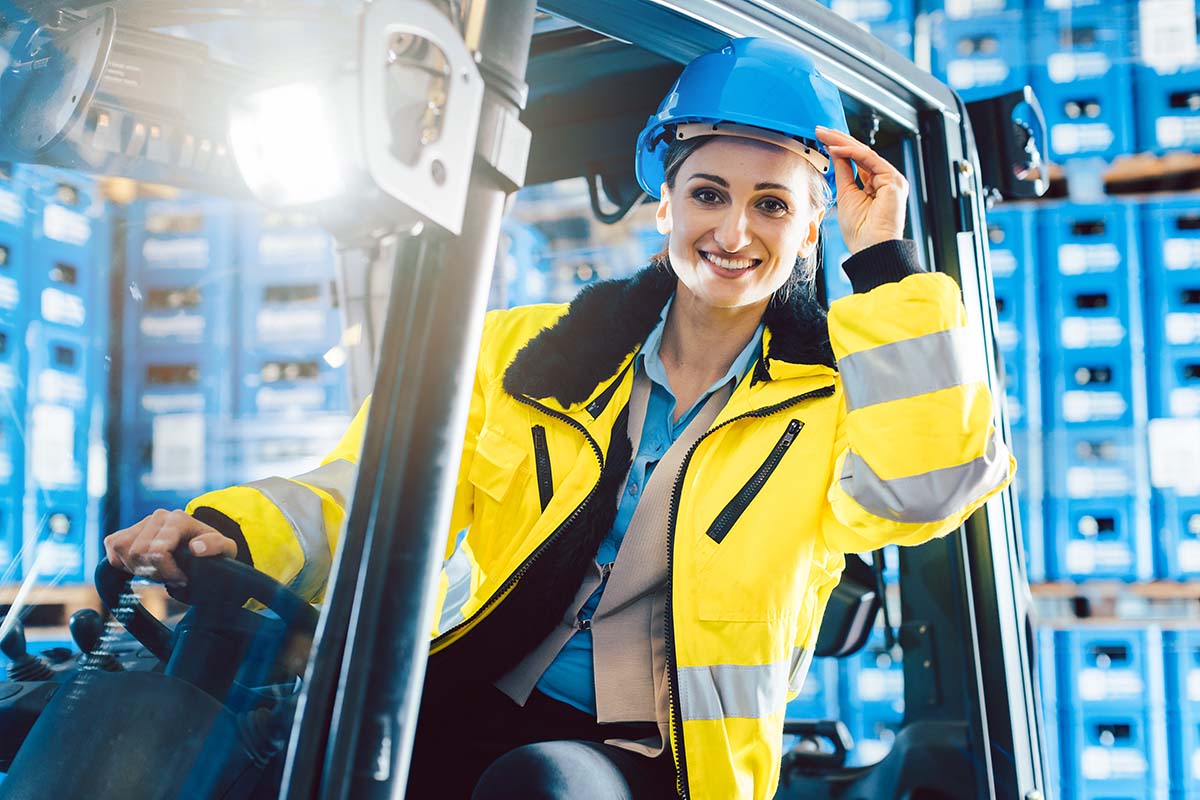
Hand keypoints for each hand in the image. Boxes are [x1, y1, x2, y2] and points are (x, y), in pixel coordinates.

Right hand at [103, 509, 234, 585]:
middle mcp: (158, 517)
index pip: (158, 551)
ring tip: (158, 571)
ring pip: (122, 551)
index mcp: (179, 519)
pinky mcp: (126, 531)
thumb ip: (216, 546)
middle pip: (138, 553)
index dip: (168, 572)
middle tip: (170, 576)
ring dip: (138, 568)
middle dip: (154, 572)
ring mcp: (140, 523)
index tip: (182, 579)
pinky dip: (122, 564)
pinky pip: (112, 549)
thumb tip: (196, 548)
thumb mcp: (225, 548)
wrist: (198, 543)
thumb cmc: (211, 548)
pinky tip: (142, 566)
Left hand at [814, 126, 908, 253]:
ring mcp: (892, 179)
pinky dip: (851, 152)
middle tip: (820, 130)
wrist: (871, 249)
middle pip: (861, 153)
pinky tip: (835, 148)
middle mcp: (886, 179)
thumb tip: (835, 152)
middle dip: (839, 139)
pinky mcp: (894, 180)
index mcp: (876, 185)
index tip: (821, 140)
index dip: (840, 148)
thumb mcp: (846, 195)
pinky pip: (870, 159)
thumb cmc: (860, 231)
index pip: (857, 160)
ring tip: (824, 134)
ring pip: (865, 152)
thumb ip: (843, 172)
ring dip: (842, 141)